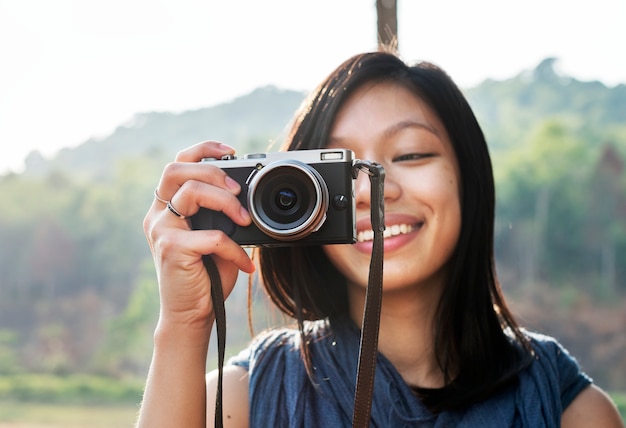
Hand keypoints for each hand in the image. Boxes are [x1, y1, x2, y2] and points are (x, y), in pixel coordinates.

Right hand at [143, 141, 254, 332]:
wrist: (192, 315)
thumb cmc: (206, 276)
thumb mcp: (216, 237)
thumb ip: (222, 214)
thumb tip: (248, 194)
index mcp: (167, 208)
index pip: (177, 164)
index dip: (202, 150)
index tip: (231, 152)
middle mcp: (158, 215)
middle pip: (177, 169)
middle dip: (214, 172)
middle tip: (239, 191)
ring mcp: (161, 230)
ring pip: (192, 192)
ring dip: (226, 201)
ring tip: (245, 219)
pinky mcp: (171, 248)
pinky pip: (211, 236)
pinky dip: (235, 249)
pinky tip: (246, 264)